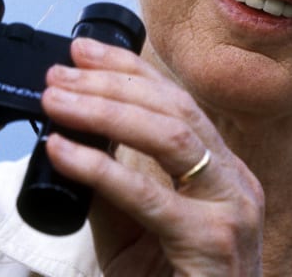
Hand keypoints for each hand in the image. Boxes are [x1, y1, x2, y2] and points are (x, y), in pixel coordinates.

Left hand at [41, 38, 264, 276]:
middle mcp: (235, 181)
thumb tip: (70, 137)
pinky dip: (100, 167)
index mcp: (223, 171)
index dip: (129, 68)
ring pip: (169, 137)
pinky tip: (63, 150)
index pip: (177, 101)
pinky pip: (150, 195)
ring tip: (56, 100)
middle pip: (173, 108)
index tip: (82, 50)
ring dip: (104, 110)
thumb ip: (114, 186)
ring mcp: (231, 210)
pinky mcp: (212, 242)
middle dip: (111, 82)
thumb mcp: (138, 231)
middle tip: (59, 74)